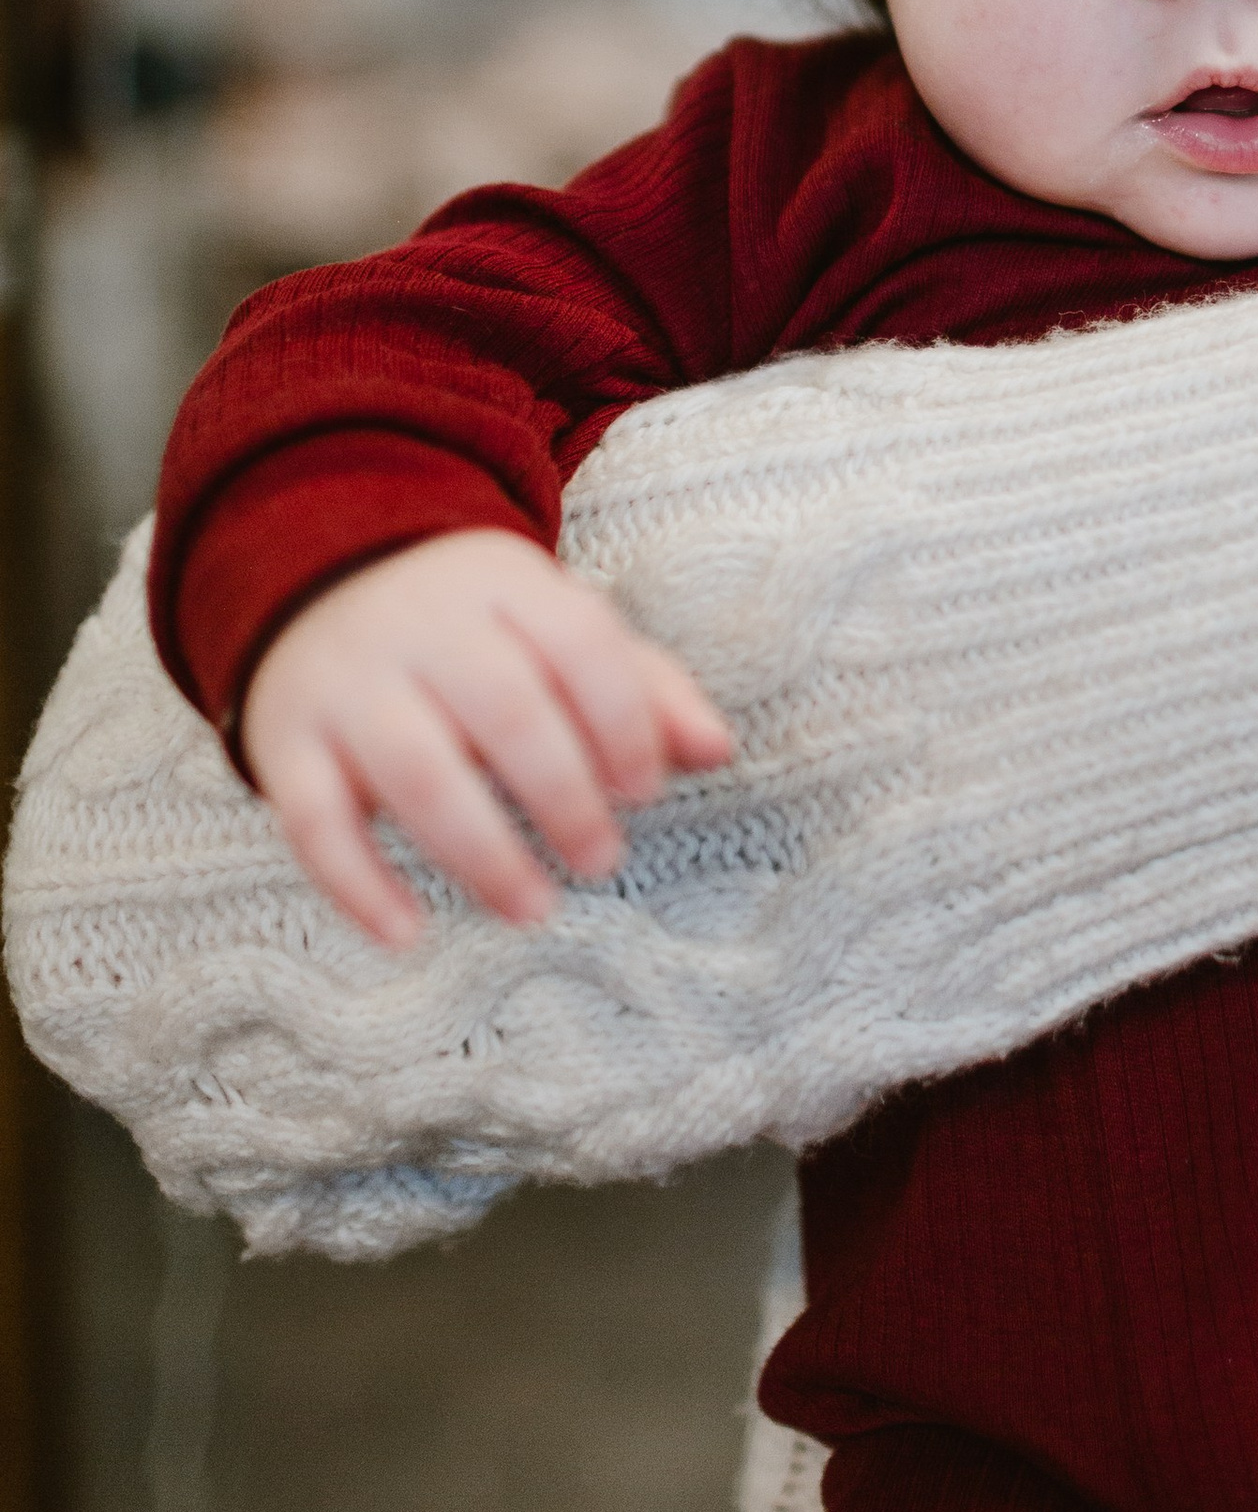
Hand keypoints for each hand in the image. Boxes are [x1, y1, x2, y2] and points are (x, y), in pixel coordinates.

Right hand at [240, 528, 733, 948]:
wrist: (319, 578)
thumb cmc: (473, 628)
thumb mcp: (554, 627)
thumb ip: (640, 686)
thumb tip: (718, 750)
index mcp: (503, 585)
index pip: (579, 642)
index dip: (623, 719)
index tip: (645, 789)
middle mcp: (422, 627)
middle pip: (503, 709)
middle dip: (563, 794)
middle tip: (601, 860)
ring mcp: (347, 683)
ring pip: (414, 770)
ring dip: (480, 852)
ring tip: (533, 909)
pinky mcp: (285, 740)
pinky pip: (314, 819)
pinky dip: (357, 884)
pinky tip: (407, 934)